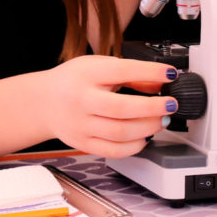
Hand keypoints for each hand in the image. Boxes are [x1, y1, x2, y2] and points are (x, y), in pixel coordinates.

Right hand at [40, 55, 178, 158]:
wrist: (44, 102)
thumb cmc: (74, 81)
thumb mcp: (98, 65)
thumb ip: (128, 72)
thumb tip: (160, 80)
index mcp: (86, 74)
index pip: (121, 71)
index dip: (149, 72)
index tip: (170, 73)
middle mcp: (81, 100)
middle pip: (121, 108)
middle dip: (152, 107)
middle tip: (171, 104)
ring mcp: (81, 125)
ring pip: (120, 132)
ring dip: (148, 127)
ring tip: (161, 120)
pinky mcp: (83, 143)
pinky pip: (113, 151)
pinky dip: (134, 146)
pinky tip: (144, 136)